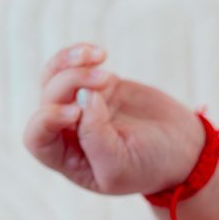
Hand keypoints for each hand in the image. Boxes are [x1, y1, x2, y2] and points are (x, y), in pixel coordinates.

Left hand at [22, 45, 204, 197]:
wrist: (182, 149)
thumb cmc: (150, 166)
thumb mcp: (121, 165)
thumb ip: (95, 136)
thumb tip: (81, 96)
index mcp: (67, 158)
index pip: (37, 137)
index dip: (47, 120)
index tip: (75, 113)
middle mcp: (67, 131)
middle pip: (48, 99)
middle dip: (72, 83)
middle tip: (107, 81)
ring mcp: (80, 105)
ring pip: (54, 77)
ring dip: (70, 62)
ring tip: (99, 56)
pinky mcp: (97, 86)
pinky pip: (75, 65)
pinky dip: (81, 54)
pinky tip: (100, 53)